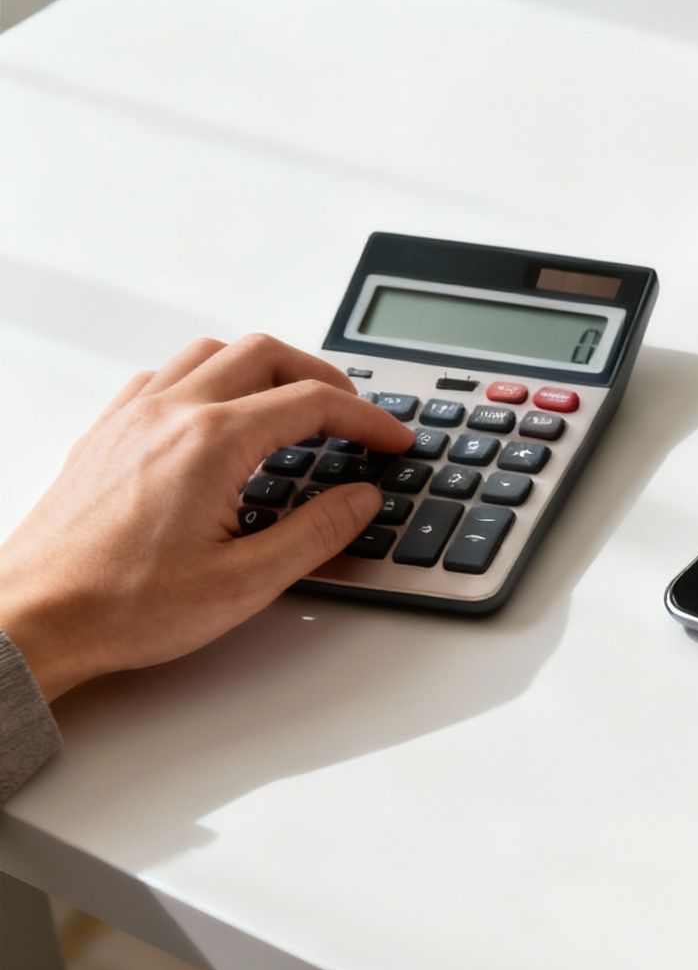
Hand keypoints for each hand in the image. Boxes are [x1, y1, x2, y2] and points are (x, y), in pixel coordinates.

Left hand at [0, 335, 412, 699]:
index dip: (366, 417)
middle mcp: (170, 413)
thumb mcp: (246, 583)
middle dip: (322, 377)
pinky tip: (220, 416)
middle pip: (265, 354)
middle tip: (353, 414)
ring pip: (213, 353)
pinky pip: (164, 375)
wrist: (34, 616)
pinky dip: (209, 379)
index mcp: (212, 443)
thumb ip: (316, 533)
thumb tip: (361, 499)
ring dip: (264, 368)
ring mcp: (132, 417)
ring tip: (294, 404)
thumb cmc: (123, 605)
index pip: (312, 402)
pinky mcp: (107, 432)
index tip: (390, 438)